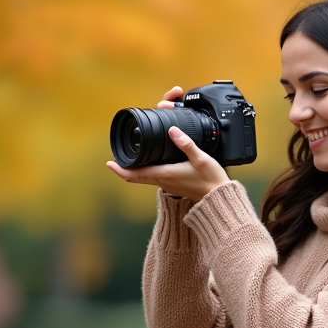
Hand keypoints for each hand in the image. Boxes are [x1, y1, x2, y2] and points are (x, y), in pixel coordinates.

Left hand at [105, 86, 231, 200]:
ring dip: (133, 170)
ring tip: (128, 159)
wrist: (218, 198)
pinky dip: (145, 171)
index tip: (109, 162)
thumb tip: (173, 130)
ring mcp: (167, 185)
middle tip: (114, 159)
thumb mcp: (200, 158)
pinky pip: (153, 178)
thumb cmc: (210, 180)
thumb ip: (186, 143)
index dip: (120, 169)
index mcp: (164, 174)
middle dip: (123, 168)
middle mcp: (162, 181)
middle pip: (135, 177)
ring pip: (143, 178)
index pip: (135, 174)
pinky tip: (148, 163)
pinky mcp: (172, 185)